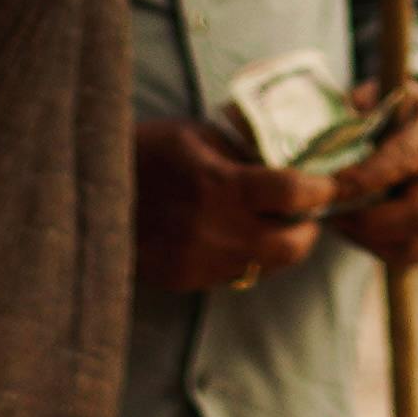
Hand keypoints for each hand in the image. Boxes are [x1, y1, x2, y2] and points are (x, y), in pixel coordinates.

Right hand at [131, 116, 333, 295]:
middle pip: (294, 244)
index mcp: (221, 186)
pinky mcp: (188, 280)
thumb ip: (242, 152)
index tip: (328, 181)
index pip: (296, 194)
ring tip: (276, 224)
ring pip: (270, 266)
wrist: (89, 194)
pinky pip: (239, 276)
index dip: (322, 188)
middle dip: (309, 227)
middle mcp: (217, 231)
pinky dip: (251, 258)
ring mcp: (202, 262)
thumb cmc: (144, 152)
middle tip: (308, 210)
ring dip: (282, 245)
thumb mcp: (195, 136)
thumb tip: (287, 161)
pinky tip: (240, 236)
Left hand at [331, 84, 417, 273]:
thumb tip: (352, 105)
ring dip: (368, 238)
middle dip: (369, 220)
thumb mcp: (393, 94)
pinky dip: (378, 247)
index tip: (333, 184)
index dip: (368, 176)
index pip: (407, 159)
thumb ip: (371, 98)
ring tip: (338, 223)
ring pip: (414, 243)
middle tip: (332, 215)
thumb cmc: (409, 116)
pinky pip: (411, 254)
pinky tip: (356, 230)